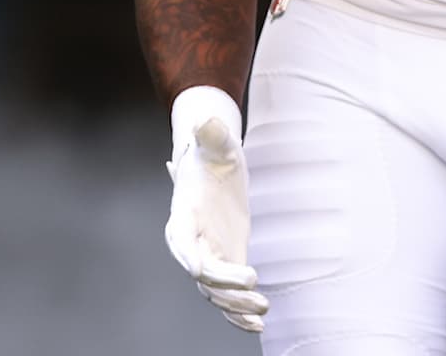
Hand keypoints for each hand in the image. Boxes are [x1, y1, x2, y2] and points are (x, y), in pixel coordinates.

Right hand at [164, 87, 267, 332]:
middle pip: (203, 274)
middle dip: (226, 288)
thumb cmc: (213, 152)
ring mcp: (209, 254)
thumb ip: (212, 136)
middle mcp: (191, 243)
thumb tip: (206, 120)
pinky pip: (228, 294)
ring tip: (263, 313)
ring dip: (237, 306)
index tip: (205, 272)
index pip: (184, 245)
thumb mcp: (216, 144)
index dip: (194, 260)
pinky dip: (239, 312)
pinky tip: (259, 325)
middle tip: (256, 292)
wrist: (215, 163)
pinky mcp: (226, 259)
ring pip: (216, 292)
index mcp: (183, 218)